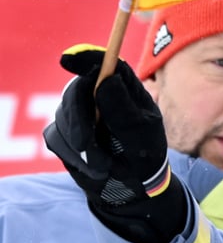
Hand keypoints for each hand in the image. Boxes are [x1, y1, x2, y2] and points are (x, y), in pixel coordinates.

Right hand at [44, 44, 186, 242]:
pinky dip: (73, 155)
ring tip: (104, 165)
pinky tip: (94, 166)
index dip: (86, 57)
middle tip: (87, 144)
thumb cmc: (145, 153)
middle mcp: (98, 95)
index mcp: (124, 88)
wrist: (134, 185)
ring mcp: (78, 112)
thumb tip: (105, 80)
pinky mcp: (63, 132)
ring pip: (63, 116)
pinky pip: (56, 137)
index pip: (104, 63)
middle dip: (78, 117)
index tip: (69, 59)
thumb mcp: (142, 133)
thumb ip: (124, 109)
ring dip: (81, 145)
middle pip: (76, 89)